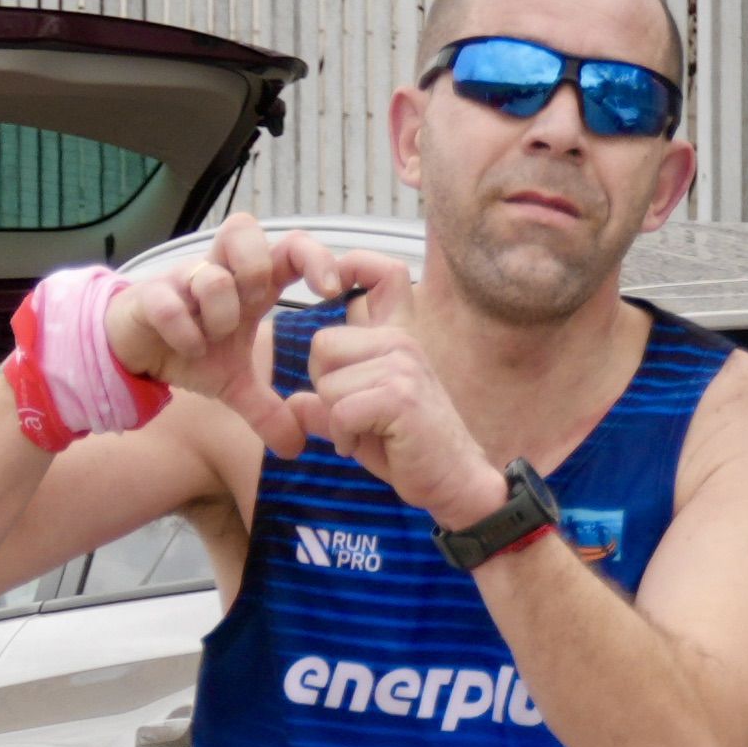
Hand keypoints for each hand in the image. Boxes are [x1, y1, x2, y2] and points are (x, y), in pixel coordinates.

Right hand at [104, 209, 302, 446]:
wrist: (132, 353)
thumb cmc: (189, 350)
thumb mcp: (233, 385)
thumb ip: (266, 410)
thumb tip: (296, 447)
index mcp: (248, 284)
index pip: (289, 247)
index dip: (316, 258)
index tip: (332, 291)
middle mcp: (218, 272)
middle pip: (243, 229)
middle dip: (256, 270)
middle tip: (254, 306)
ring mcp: (181, 282)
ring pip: (212, 277)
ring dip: (220, 315)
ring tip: (212, 340)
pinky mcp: (149, 297)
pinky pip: (170, 304)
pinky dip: (184, 331)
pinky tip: (189, 350)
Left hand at [294, 245, 508, 527]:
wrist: (455, 482)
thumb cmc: (412, 451)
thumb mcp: (362, 424)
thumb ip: (328, 408)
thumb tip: (292, 405)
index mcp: (397, 337)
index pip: (382, 274)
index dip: (353, 263)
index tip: (333, 280)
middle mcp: (401, 341)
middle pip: (322, 346)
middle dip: (326, 387)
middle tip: (355, 416)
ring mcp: (402, 365)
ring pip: (328, 384)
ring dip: (337, 420)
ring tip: (369, 434)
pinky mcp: (399, 396)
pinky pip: (341, 411)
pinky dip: (345, 437)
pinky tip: (369, 446)